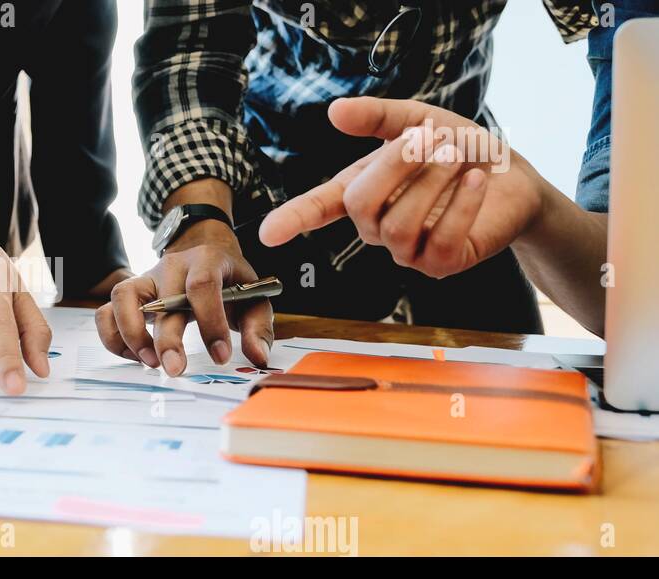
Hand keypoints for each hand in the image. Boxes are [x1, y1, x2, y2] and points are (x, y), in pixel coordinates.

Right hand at [96, 179, 273, 375]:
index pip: (202, 287)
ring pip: (121, 299)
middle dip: (166, 340)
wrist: (204, 247)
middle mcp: (171, 266)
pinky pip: (106, 312)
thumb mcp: (254, 296)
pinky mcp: (129, 293)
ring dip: (130, 334)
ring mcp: (145, 278)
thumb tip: (257, 357)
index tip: (221, 356)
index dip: (210, 323)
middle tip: (175, 370)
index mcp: (206, 261)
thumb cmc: (229, 279)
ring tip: (148, 362)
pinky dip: (114, 337)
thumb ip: (258, 326)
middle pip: (160, 301)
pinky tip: (135, 356)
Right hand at [259, 97, 548, 278]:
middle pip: (360, 205)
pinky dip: (460, 206)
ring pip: (397, 225)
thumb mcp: (418, 120)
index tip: (267, 235)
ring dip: (431, 180)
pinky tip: (475, 180)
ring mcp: (407, 250)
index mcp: (362, 192)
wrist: (514, 177)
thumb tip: (334, 111)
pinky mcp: (441, 264)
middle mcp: (376, 226)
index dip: (292, 220)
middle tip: (429, 135)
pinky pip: (438, 242)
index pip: (318, 208)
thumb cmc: (459, 151)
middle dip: (395, 165)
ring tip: (456, 153)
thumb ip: (378, 117)